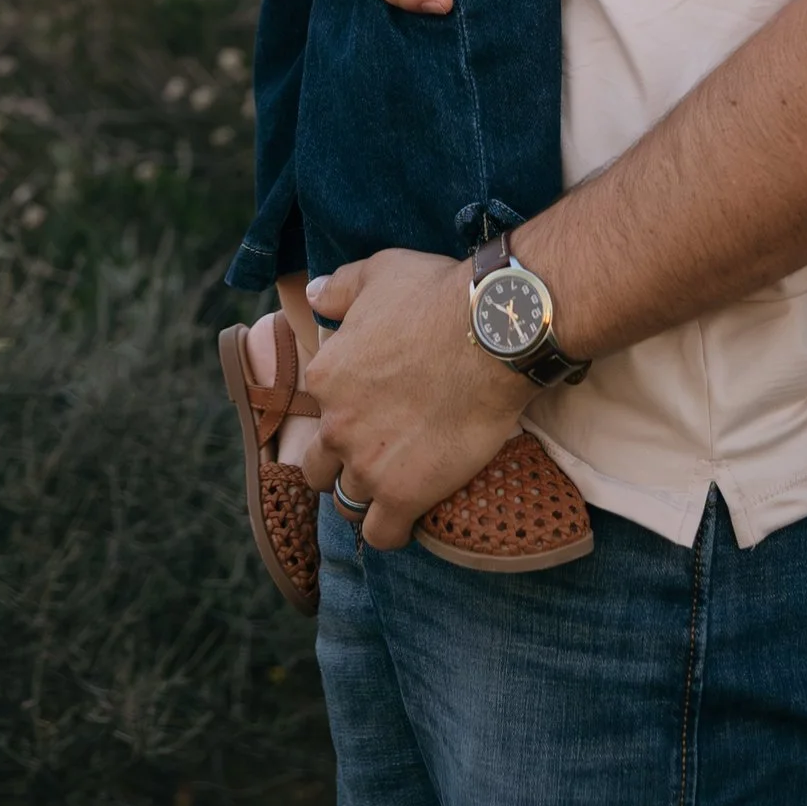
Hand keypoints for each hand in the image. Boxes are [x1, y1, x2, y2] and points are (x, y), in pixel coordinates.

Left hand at [300, 249, 527, 547]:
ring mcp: (367, 464)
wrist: (491, 333)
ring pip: (346, 502)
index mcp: (326, 376)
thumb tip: (315, 295)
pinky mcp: (403, 494)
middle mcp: (336, 425)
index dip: (344, 409)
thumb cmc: (438, 295)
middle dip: (342, 462)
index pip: (319, 408)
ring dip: (366, 495)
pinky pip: (380, 534)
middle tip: (380, 449)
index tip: (373, 405)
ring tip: (397, 481)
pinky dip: (390, 529)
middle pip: (320, 466)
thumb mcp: (380, 271)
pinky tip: (409, 515)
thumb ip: (340, 287)